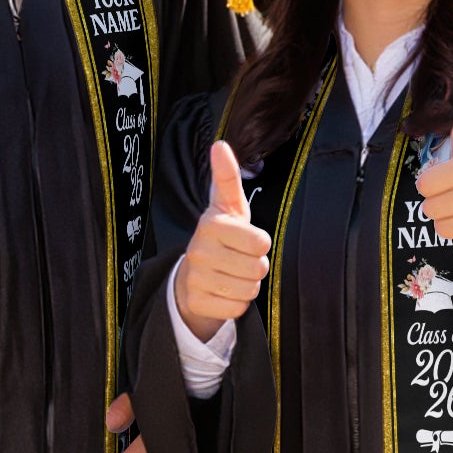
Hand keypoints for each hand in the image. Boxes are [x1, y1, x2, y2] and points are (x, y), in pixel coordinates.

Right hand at [172, 141, 270, 341]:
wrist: (191, 276)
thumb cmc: (221, 236)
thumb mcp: (227, 206)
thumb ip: (227, 177)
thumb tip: (220, 144)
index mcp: (211, 224)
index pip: (261, 242)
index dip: (260, 243)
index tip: (245, 239)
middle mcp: (199, 250)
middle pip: (258, 268)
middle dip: (255, 266)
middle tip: (239, 259)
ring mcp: (196, 278)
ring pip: (249, 289)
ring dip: (247, 285)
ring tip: (231, 274)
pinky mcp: (197, 302)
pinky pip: (237, 308)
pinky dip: (237, 303)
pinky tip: (223, 291)